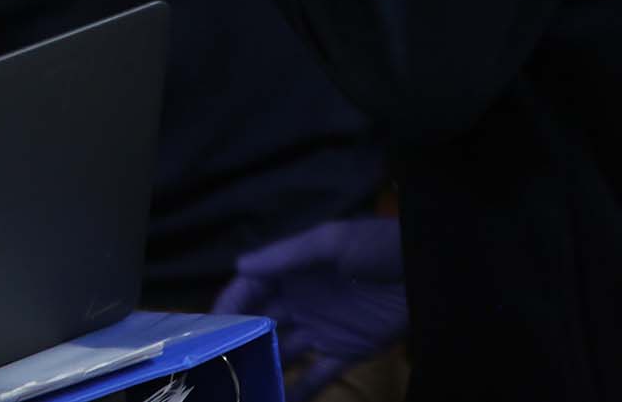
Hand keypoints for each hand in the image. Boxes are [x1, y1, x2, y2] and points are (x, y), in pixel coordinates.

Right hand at [213, 217, 406, 401]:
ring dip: (265, 368)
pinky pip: (318, 375)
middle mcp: (299, 300)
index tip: (206, 327)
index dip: (228, 305)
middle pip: (261, 323)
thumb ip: (286, 256)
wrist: (423, 271)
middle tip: (216, 366)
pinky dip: (300, 391)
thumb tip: (239, 265)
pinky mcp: (345, 351)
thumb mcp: (330, 242)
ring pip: (283, 352)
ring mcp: (320, 328)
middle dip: (239, 342)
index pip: (250, 288)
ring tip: (243, 388)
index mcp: (291, 270)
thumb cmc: (374, 247)